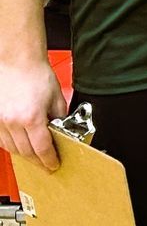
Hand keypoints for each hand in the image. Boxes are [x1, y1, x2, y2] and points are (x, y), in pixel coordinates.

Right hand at [0, 58, 66, 172]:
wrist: (16, 61)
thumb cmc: (35, 74)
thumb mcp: (57, 97)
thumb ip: (59, 118)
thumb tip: (61, 131)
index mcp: (32, 118)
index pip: (42, 149)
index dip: (49, 160)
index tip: (54, 165)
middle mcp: (13, 122)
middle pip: (26, 152)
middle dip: (38, 161)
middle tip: (46, 164)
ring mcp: (0, 121)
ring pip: (11, 148)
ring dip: (24, 155)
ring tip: (34, 156)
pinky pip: (1, 139)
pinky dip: (11, 145)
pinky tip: (19, 144)